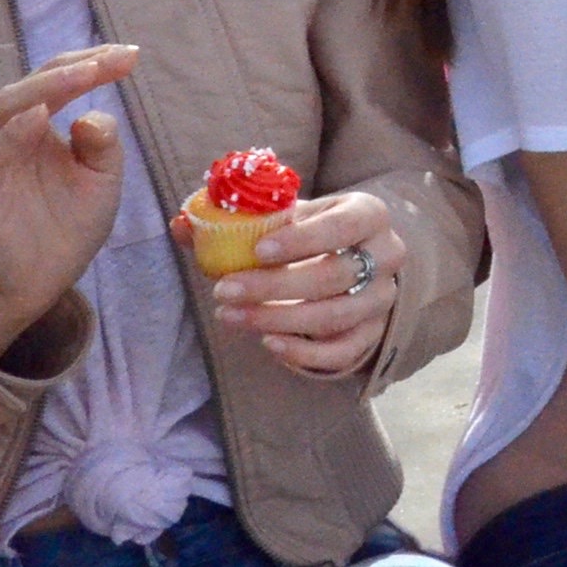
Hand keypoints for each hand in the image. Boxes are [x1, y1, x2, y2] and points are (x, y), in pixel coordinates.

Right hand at [0, 45, 134, 362]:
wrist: (36, 283)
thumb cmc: (68, 229)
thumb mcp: (101, 182)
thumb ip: (103, 145)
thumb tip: (93, 114)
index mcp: (45, 130)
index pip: (62, 81)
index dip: (92, 62)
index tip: (131, 54)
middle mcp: (18, 135)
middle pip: (34, 84)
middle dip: (72, 65)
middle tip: (112, 58)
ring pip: (8, 106)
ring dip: (46, 86)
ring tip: (84, 73)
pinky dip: (15, 130)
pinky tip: (42, 115)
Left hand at [182, 189, 403, 379]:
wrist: (354, 257)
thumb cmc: (311, 233)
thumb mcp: (285, 217)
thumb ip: (234, 221)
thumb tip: (180, 225)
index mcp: (368, 214)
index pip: (343, 226)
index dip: (302, 240)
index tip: (257, 250)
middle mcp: (386, 255)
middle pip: (335, 275)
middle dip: (274, 286)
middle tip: (224, 290)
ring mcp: (382, 297)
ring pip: (336, 315)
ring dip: (279, 319)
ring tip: (231, 317)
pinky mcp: (373, 333)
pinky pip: (344, 351)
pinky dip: (305, 352)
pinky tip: (268, 344)